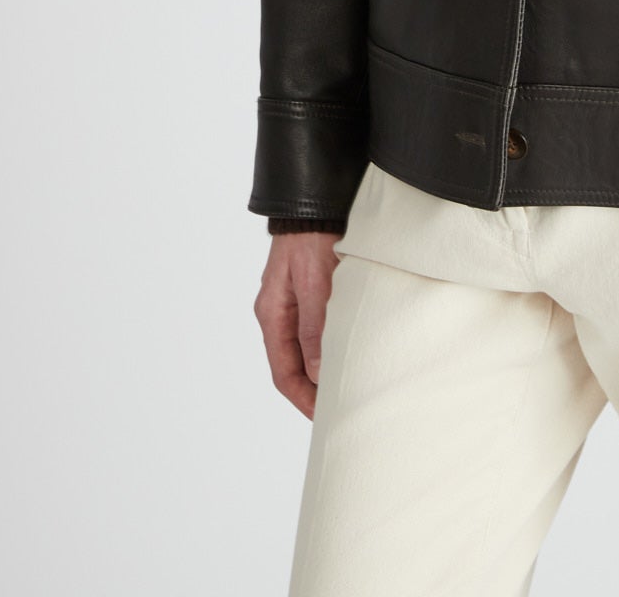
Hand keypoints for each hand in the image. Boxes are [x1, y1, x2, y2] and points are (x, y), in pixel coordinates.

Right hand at [255, 231, 340, 418]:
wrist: (315, 201)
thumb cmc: (312, 236)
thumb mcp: (314, 283)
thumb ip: (315, 326)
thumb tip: (319, 372)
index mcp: (272, 314)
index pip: (283, 372)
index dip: (303, 399)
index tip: (324, 417)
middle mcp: (279, 312)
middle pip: (293, 365)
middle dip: (313, 391)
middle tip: (339, 408)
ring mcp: (293, 302)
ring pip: (306, 349)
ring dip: (322, 370)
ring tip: (346, 386)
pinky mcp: (310, 292)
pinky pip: (316, 330)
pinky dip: (329, 347)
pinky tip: (346, 352)